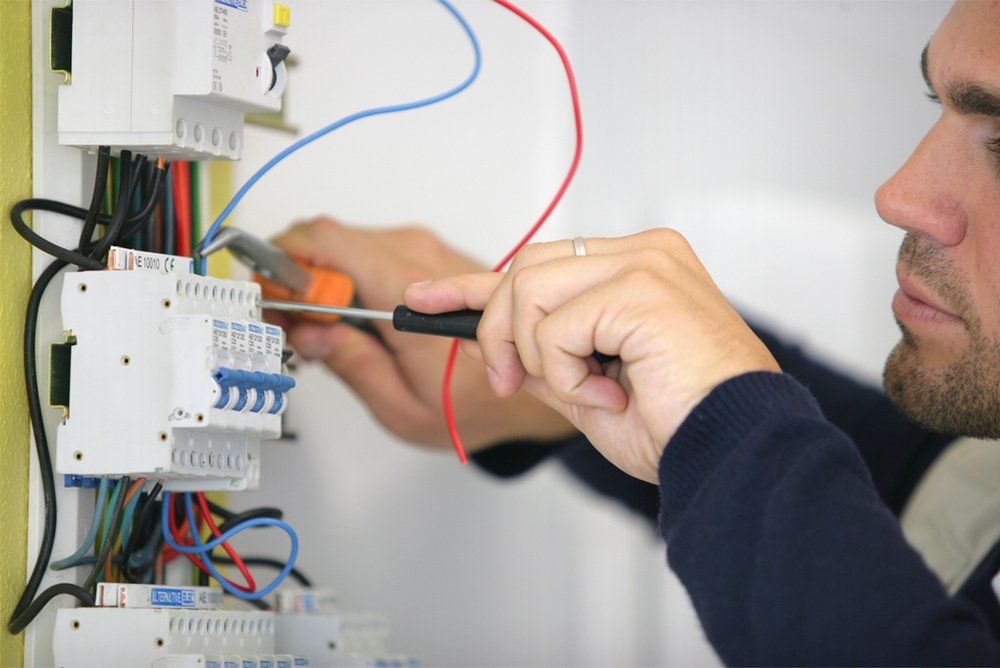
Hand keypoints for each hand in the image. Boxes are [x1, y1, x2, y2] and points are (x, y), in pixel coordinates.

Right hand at [269, 217, 574, 450]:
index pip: (325, 242)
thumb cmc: (478, 402)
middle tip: (290, 322)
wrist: (534, 381)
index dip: (283, 263)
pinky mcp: (430, 256)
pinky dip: (349, 278)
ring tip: (322, 328)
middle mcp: (418, 257)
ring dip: (323, 279)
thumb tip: (310, 330)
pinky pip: (372, 253)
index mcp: (406, 292)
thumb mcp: (402, 406)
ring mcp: (426, 251)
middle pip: (329, 239)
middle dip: (297, 276)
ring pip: (348, 244)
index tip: (269, 297)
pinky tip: (351, 318)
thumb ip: (350, 364)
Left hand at [403, 228, 779, 481]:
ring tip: (586, 392)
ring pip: (529, 290)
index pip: (538, 263)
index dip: (473, 284)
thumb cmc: (679, 424)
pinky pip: (555, 327)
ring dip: (539, 357)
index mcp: (636, 268)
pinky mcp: (641, 287)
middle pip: (524, 268)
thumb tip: (493, 344)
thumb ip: (545, 356)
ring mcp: (644, 264)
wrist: (733, 451)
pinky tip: (608, 394)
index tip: (425, 297)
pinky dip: (566, 374)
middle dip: (498, 330)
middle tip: (514, 382)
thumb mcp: (589, 388)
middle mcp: (642, 253)